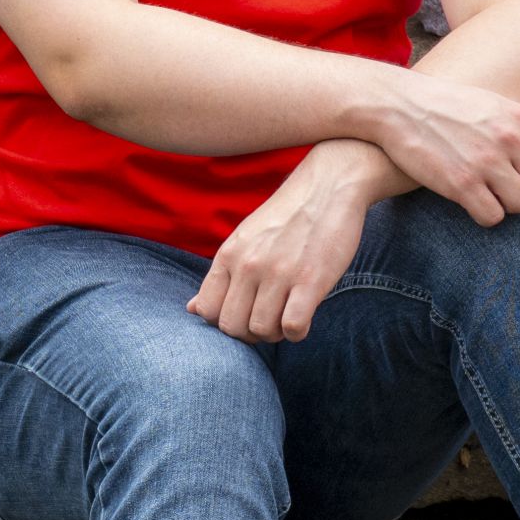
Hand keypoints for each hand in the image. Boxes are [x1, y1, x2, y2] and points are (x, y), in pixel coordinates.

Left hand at [193, 143, 382, 343]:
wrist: (328, 186)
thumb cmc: (287, 217)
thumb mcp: (244, 239)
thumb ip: (221, 275)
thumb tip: (191, 309)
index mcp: (229, 254)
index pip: (207, 310)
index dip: (225, 321)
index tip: (246, 313)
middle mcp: (249, 265)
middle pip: (232, 327)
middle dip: (250, 333)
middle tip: (269, 320)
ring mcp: (279, 273)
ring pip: (262, 331)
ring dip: (276, 333)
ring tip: (288, 315)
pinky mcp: (311, 280)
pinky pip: (293, 327)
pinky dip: (298, 332)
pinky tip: (305, 317)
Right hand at [358, 69, 519, 225]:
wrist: (398, 105)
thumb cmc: (446, 107)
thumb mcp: (493, 104)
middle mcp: (509, 139)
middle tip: (508, 189)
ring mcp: (486, 162)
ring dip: (508, 205)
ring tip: (488, 194)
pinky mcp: (461, 184)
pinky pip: (493, 217)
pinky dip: (484, 215)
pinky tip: (471, 202)